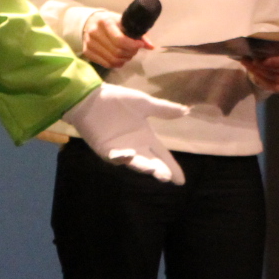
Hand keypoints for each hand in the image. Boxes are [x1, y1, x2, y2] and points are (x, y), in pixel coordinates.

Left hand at [63, 83, 189, 182]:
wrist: (92, 97)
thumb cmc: (118, 100)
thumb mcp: (144, 104)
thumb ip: (163, 110)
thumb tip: (186, 111)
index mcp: (146, 137)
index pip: (162, 155)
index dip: (172, 167)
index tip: (181, 181)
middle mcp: (135, 147)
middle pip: (151, 162)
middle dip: (159, 170)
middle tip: (167, 178)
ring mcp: (119, 150)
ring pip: (134, 162)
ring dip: (143, 167)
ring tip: (153, 170)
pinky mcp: (104, 149)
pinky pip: (114, 157)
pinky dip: (121, 157)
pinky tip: (129, 156)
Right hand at [82, 12, 150, 69]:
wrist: (90, 21)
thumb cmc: (110, 21)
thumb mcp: (123, 21)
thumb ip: (138, 33)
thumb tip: (150, 46)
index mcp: (105, 22)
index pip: (120, 40)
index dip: (133, 45)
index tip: (140, 45)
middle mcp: (94, 33)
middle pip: (117, 51)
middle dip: (130, 53)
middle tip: (135, 49)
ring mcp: (89, 44)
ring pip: (112, 60)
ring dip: (124, 59)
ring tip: (128, 54)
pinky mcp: (87, 52)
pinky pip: (106, 64)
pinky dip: (116, 64)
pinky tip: (120, 58)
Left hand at [243, 46, 278, 93]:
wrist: (266, 62)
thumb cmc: (272, 49)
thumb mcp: (274, 42)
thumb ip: (274, 42)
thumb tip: (265, 40)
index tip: (266, 60)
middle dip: (268, 66)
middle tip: (254, 61)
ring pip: (278, 79)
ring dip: (262, 72)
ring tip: (250, 64)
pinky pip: (273, 86)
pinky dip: (261, 80)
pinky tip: (254, 73)